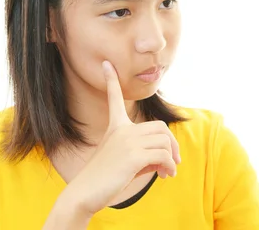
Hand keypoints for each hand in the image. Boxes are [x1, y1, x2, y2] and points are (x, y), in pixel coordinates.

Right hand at [65, 60, 180, 217]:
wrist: (85, 194)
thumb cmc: (104, 180)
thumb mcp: (124, 162)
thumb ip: (144, 154)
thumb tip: (167, 159)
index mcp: (115, 127)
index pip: (114, 98)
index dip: (111, 81)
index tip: (106, 64)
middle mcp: (121, 130)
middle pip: (160, 127)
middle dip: (172, 144)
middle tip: (173, 161)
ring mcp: (127, 141)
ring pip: (164, 142)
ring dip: (172, 159)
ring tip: (167, 173)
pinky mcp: (133, 156)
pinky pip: (163, 155)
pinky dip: (169, 166)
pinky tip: (164, 175)